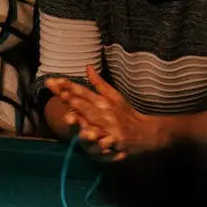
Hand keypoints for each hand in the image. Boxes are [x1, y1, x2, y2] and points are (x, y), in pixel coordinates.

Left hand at [47, 65, 166, 158]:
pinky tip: (89, 137)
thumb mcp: (114, 96)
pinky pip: (105, 140)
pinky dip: (98, 139)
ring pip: (95, 122)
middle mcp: (107, 112)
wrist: (147, 133)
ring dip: (83, 118)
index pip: (85, 91)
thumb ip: (98, 83)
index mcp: (105, 101)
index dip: (72, 87)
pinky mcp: (117, 140)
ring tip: (69, 115)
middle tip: (60, 93)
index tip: (58, 81)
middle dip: (74, 100)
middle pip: (87, 105)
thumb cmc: (127, 114)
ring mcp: (112, 126)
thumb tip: (87, 66)